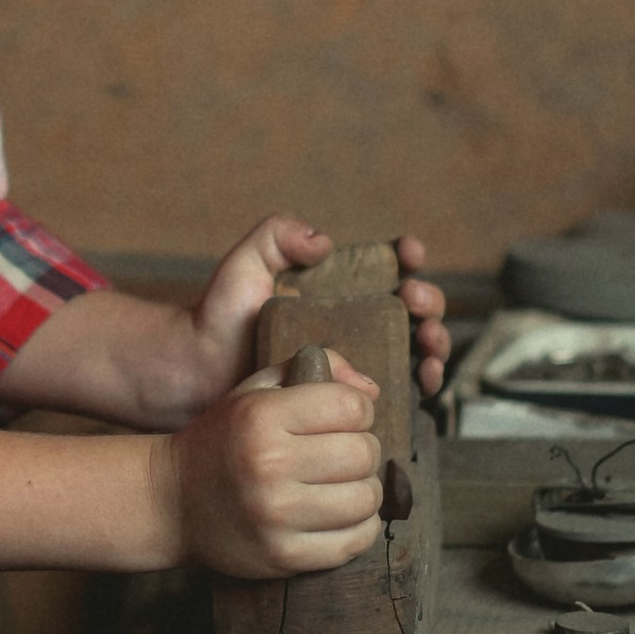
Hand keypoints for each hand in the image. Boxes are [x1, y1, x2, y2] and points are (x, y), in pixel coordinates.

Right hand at [163, 355, 384, 577]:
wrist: (171, 502)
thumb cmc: (224, 440)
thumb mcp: (256, 391)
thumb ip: (315, 371)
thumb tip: (372, 391)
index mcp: (261, 417)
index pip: (352, 407)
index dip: (358, 410)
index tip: (341, 419)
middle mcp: (268, 465)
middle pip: (364, 454)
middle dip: (362, 450)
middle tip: (341, 454)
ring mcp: (276, 516)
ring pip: (366, 500)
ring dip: (364, 490)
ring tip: (341, 485)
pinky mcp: (284, 556)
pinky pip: (355, 541)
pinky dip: (359, 527)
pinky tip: (338, 515)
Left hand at [178, 216, 450, 408]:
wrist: (199, 375)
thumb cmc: (219, 319)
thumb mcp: (245, 265)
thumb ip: (276, 236)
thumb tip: (324, 241)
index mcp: (336, 289)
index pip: (386, 266)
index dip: (407, 256)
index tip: (408, 253)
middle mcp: (354, 324)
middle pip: (413, 310)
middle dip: (428, 301)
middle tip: (413, 300)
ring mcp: (358, 361)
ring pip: (416, 350)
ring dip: (435, 344)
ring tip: (426, 343)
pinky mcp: (352, 397)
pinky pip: (400, 392)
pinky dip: (422, 386)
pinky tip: (422, 381)